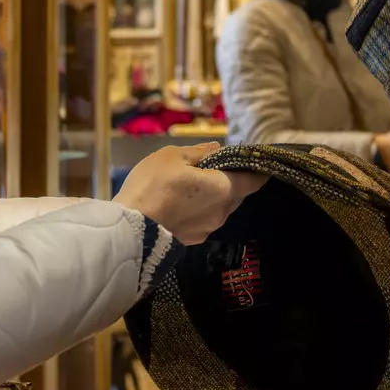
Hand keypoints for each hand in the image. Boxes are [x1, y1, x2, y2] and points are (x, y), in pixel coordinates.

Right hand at [115, 144, 265, 244]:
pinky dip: (198, 210)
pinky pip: (203, 220)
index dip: (258, 170)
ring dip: (213, 197)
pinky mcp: (192, 241)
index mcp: (224, 189)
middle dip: (230, 181)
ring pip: (218, 208)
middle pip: (236, 195)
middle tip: (216, 168)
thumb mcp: (172, 156)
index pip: (254, 181)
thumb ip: (199, 152)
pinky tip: (182, 203)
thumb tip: (216, 148)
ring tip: (195, 185)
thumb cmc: (154, 185)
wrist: (130, 229)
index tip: (256, 162)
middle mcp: (222, 213)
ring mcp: (207, 230)